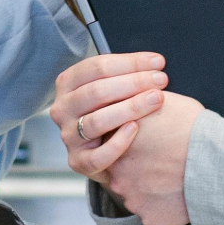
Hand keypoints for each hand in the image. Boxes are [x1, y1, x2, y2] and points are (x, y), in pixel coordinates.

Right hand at [49, 52, 168, 184]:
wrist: (109, 149)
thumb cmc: (113, 109)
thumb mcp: (112, 87)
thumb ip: (125, 74)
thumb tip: (155, 63)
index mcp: (67, 84)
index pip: (97, 67)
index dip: (130, 62)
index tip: (158, 62)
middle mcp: (62, 109)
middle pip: (96, 92)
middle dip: (133, 83)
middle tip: (161, 80)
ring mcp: (69, 136)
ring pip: (96, 121)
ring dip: (130, 108)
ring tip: (156, 99)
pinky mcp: (79, 161)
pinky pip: (98, 156)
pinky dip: (118, 142)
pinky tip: (136, 129)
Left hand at [105, 91, 201, 224]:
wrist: (217, 160)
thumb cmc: (194, 128)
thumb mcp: (161, 104)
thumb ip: (137, 107)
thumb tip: (134, 100)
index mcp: (116, 146)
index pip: (113, 147)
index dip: (133, 146)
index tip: (150, 145)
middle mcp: (117, 176)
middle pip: (123, 174)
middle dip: (139, 169)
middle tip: (164, 161)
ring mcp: (133, 199)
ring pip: (138, 195)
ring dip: (152, 188)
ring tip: (176, 177)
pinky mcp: (151, 218)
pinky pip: (154, 213)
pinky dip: (165, 207)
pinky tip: (182, 194)